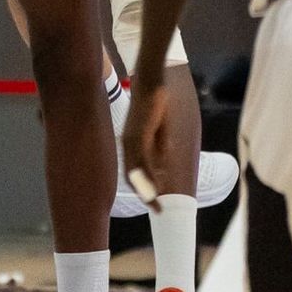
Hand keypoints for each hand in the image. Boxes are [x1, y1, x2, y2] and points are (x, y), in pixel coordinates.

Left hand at [121, 80, 171, 211]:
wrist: (151, 81)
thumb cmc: (155, 102)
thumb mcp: (159, 129)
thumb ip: (160, 145)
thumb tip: (164, 162)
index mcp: (130, 143)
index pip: (133, 171)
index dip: (142, 187)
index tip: (153, 200)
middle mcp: (127, 144)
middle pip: (132, 177)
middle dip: (144, 195)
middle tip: (157, 209)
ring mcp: (131, 141)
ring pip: (137, 173)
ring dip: (147, 191)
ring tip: (157, 205)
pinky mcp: (138, 135)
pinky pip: (142, 161)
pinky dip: (149, 177)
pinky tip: (157, 187)